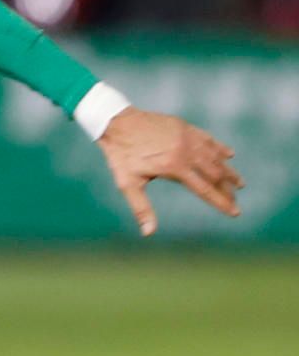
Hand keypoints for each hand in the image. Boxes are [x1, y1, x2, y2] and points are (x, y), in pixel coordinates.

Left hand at [96, 107, 242, 235]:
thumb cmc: (121, 156)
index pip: (205, 190)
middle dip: (227, 189)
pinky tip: (229, 154)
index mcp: (174, 167)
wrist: (115, 122)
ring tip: (239, 183)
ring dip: (228, 170)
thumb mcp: (128, 184)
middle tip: (235, 201)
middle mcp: (186, 151)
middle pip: (215, 174)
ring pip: (215, 156)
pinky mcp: (185, 127)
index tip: (235, 213)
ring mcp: (187, 137)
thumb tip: (148, 233)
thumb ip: (141, 208)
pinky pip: (208, 139)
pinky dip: (220, 148)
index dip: (221, 202)